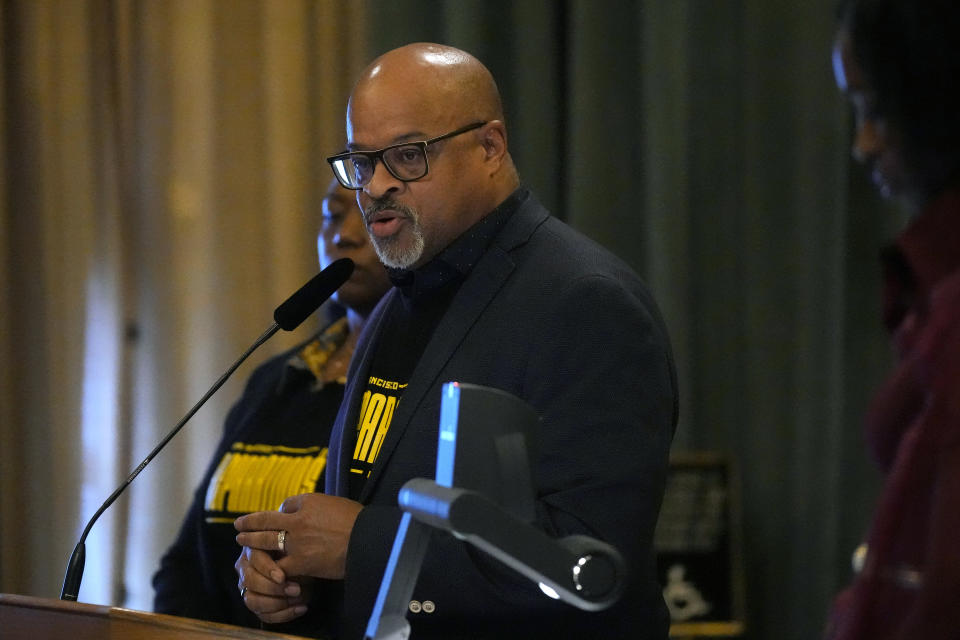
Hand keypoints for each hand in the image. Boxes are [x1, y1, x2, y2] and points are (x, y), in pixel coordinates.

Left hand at [235, 493, 362, 580]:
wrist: (367, 540)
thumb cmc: (358, 521)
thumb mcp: (337, 503)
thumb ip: (318, 506)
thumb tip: (304, 510)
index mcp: (308, 501)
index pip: (286, 505)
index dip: (280, 512)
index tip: (277, 516)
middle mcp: (298, 519)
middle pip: (267, 521)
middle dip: (251, 523)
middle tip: (239, 525)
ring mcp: (296, 542)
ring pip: (265, 541)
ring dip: (251, 541)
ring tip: (241, 541)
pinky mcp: (300, 562)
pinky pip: (278, 566)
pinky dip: (271, 568)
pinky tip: (263, 569)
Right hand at [235, 546, 311, 623]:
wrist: (305, 565)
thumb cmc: (299, 552)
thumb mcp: (295, 550)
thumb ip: (288, 555)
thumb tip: (287, 569)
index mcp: (253, 549)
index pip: (255, 559)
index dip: (267, 569)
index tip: (282, 577)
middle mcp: (245, 569)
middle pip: (250, 581)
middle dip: (273, 588)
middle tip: (296, 590)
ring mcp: (248, 589)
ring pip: (252, 601)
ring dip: (277, 603)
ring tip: (299, 599)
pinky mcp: (256, 605)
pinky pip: (264, 615)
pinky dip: (284, 614)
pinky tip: (301, 608)